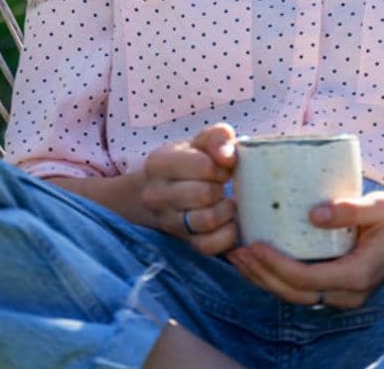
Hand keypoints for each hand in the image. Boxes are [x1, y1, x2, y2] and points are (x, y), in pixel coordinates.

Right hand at [141, 122, 237, 255]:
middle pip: (204, 194)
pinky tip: (228, 221)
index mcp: (158, 163)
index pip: (203, 166)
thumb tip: (228, 155)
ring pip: (206, 221)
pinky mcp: (182, 243)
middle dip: (222, 188)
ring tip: (226, 201)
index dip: (222, 166)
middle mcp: (155, 194)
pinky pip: (209, 246)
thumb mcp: (202, 141)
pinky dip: (227, 234)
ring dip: (226, 211)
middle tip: (223, 185)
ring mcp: (166, 221)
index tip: (223, 167)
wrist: (168, 188)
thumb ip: (218, 136)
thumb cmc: (192, 159)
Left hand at [228, 192, 383, 308]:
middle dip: (262, 274)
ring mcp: (340, 295)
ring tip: (238, 254)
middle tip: (236, 249)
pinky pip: (300, 289)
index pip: (308, 279)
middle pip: (294, 293)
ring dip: (263, 279)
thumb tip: (314, 213)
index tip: (254, 244)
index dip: (277, 265)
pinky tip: (258, 257)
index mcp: (357, 276)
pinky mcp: (334, 288)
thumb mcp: (382, 207)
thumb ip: (351, 209)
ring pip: (294, 296)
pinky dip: (275, 276)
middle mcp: (347, 294)